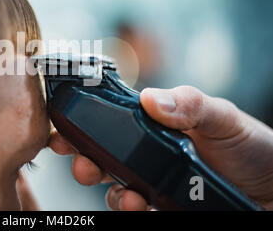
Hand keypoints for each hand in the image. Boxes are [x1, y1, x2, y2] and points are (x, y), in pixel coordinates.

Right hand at [49, 86, 272, 209]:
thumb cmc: (250, 146)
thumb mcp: (222, 117)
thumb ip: (190, 104)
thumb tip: (152, 100)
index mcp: (154, 129)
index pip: (110, 125)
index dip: (81, 126)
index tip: (61, 128)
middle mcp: (149, 158)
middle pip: (103, 161)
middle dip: (84, 163)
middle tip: (82, 165)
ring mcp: (156, 186)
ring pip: (117, 192)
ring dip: (112, 194)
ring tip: (128, 195)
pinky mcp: (166, 208)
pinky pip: (139, 212)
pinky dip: (133, 211)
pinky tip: (141, 206)